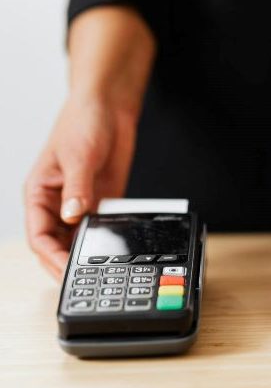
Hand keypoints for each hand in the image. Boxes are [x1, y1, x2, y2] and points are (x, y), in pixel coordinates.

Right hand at [24, 6, 154, 278]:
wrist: (109, 108)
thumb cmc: (82, 124)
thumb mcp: (78, 156)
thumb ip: (77, 188)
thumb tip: (73, 216)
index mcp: (39, 192)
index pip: (38, 235)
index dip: (50, 256)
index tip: (66, 270)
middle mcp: (58, 202)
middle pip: (57, 243)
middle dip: (67, 262)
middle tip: (85, 279)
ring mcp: (80, 203)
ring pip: (78, 239)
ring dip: (86, 253)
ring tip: (99, 269)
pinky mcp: (101, 200)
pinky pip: (100, 225)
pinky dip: (105, 238)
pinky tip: (114, 248)